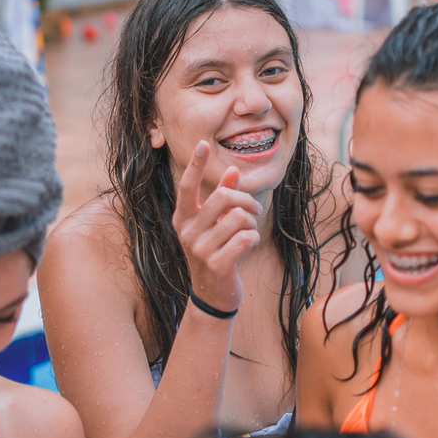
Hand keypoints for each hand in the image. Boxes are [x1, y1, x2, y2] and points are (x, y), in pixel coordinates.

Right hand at [171, 141, 262, 311]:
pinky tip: (249, 245)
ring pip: (239, 218)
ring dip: (251, 224)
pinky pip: (245, 238)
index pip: (187, 186)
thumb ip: (223, 198)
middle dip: (247, 201)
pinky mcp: (216, 265)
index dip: (196, 165)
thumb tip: (233, 171)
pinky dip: (253, 238)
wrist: (213, 294)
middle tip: (255, 211)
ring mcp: (199, 250)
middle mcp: (186, 232)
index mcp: (183, 218)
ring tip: (248, 233)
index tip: (203, 143)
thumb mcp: (215, 225)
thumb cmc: (215, 252)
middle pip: (224, 197)